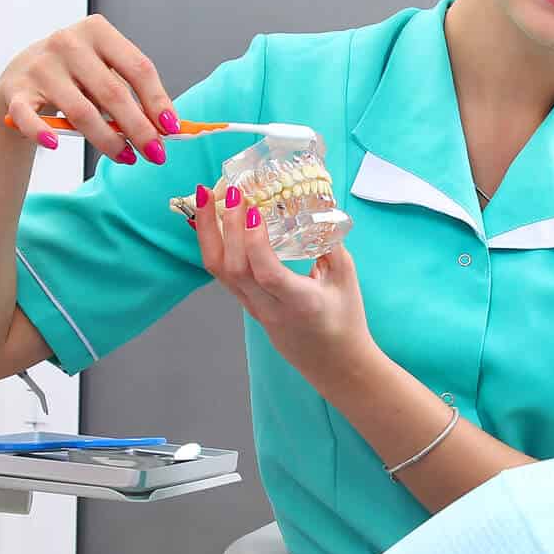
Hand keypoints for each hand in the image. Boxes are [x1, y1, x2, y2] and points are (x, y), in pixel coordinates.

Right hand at [0, 15, 180, 165]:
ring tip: (126, 157)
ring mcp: (40, 66)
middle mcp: (68, 42)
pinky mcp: (15, 90)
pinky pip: (30, 117)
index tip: (172, 128)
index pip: (138, 67)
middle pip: (112, 92)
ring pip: (80, 110)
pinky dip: (42, 132)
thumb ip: (133, 95)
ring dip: (107, 140)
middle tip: (156, 154)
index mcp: (98, 31)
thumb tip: (167, 129)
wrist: (21, 77)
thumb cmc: (77, 77)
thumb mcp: (105, 74)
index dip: (158, 100)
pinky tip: (56, 144)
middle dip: (138, 128)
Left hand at [191, 185, 374, 387]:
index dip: (255, 242)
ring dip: (209, 232)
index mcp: (300, 303)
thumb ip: (330, 242)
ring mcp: (253, 308)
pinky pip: (222, 273)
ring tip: (205, 197)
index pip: (267, 274)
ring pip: (219, 271)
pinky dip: (213, 243)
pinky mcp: (246, 304)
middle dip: (225, 226)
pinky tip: (210, 220)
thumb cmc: (345, 321)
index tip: (253, 210)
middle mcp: (270, 308)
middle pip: (233, 269)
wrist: (335, 364)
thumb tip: (315, 205)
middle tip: (230, 190)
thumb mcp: (347, 280)